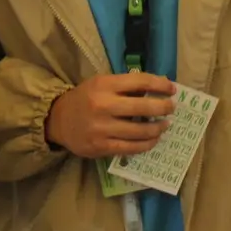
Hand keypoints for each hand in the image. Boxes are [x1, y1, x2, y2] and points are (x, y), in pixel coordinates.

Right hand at [44, 72, 175, 157]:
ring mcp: (102, 128)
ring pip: (140, 131)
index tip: (172, 89)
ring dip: (158, 128)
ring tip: (165, 125)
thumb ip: (126, 86)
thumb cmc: (85, 99)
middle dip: (163, 108)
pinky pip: (131, 148)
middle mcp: (103, 106)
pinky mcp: (101, 147)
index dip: (160, 85)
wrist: (58, 120)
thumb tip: (158, 87)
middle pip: (143, 108)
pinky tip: (154, 139)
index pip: (140, 82)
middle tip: (171, 108)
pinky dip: (147, 144)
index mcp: (104, 85)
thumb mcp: (101, 84)